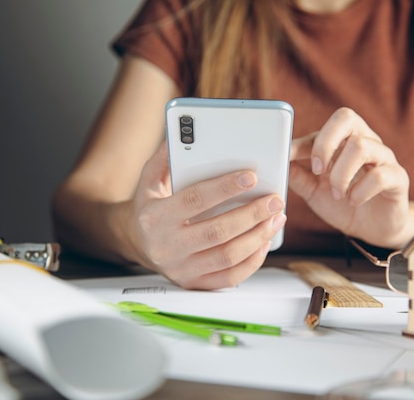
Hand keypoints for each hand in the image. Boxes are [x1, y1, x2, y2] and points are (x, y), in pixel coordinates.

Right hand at [124, 141, 286, 289]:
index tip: (251, 176)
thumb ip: (167, 156)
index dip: (225, 188)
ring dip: (258, 236)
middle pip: (217, 231)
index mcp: (155, 218)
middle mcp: (166, 247)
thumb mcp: (150, 179)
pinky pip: (230, 277)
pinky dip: (253, 260)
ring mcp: (180, 269)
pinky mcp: (194, 283)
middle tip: (275, 199)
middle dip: (252, 214)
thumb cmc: (150, 206)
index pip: (194, 200)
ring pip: (228, 256)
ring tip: (276, 217)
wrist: (136, 243)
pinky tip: (264, 240)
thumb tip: (184, 130)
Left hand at [289, 107, 411, 247]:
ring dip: (341, 173)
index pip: (324, 126)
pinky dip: (360, 190)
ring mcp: (384, 158)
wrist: (373, 229)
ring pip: (361, 146)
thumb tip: (277, 161)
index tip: (287, 156)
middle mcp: (366, 142)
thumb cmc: (343, 204)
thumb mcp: (313, 191)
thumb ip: (297, 175)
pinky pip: (380, 175)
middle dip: (325, 142)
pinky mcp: (398, 178)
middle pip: (347, 117)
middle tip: (318, 170)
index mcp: (344, 140)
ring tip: (336, 193)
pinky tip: (353, 201)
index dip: (304, 142)